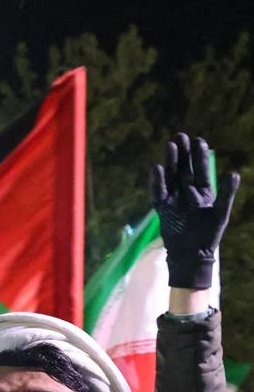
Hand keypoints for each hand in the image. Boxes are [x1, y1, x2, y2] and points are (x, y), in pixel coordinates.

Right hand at [151, 133, 239, 288]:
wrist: (191, 254)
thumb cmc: (208, 235)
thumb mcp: (220, 213)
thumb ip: (227, 193)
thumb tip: (234, 173)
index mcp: (203, 192)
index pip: (201, 170)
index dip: (199, 156)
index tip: (199, 140)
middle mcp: (187, 193)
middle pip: (184, 169)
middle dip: (183, 153)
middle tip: (181, 136)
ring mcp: (174, 200)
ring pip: (171, 177)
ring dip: (171, 162)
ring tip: (170, 145)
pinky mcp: (163, 209)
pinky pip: (159, 193)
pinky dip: (157, 182)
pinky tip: (157, 169)